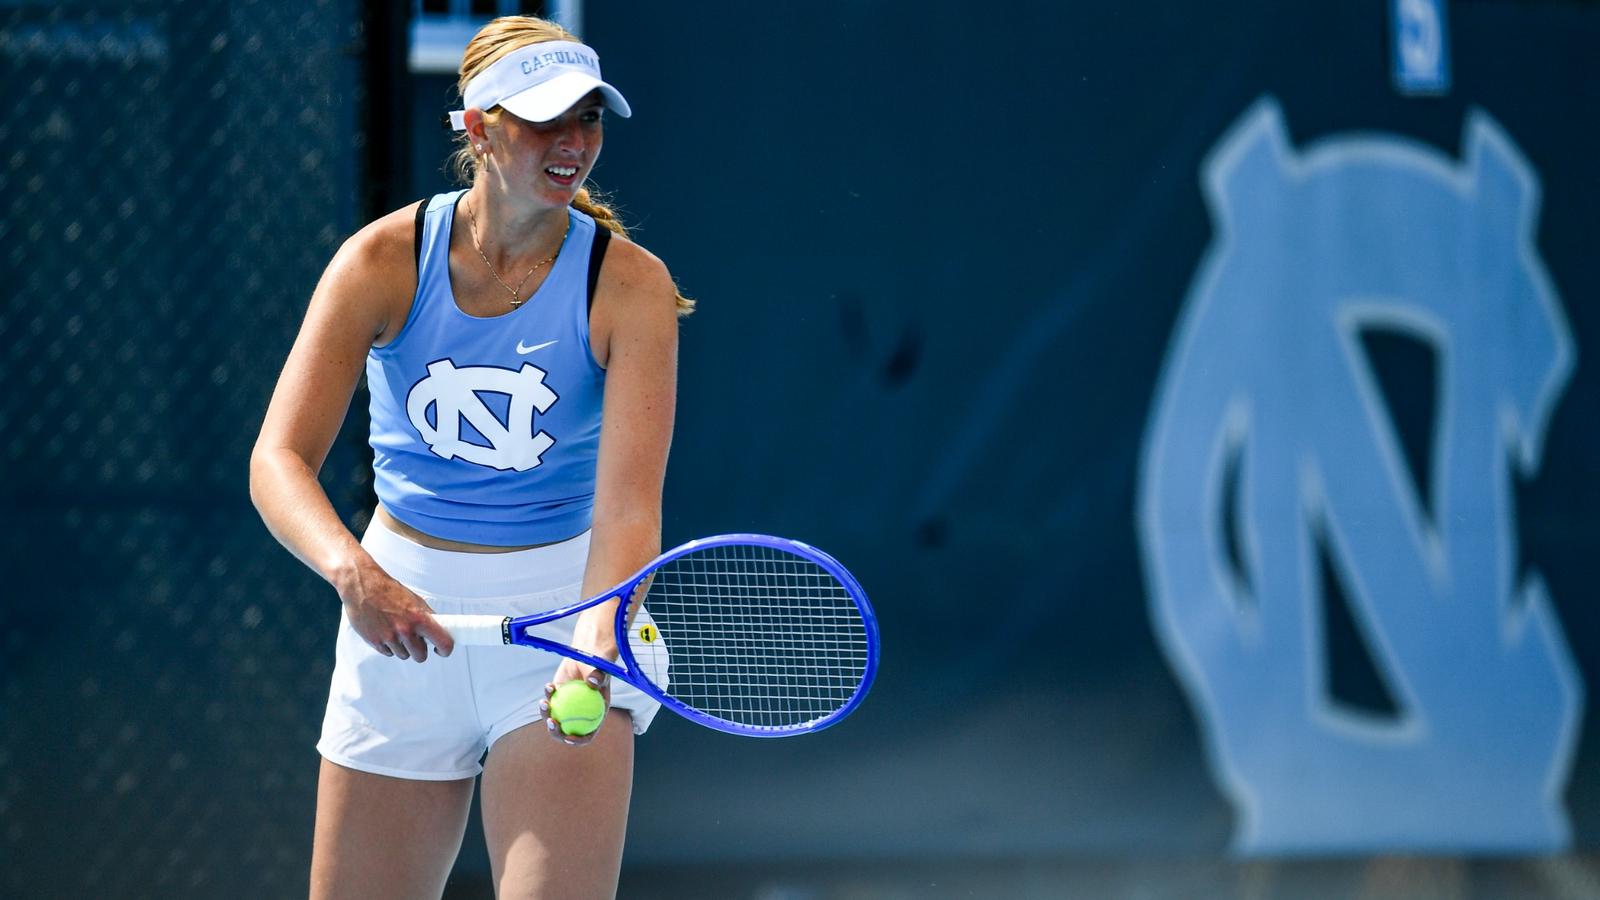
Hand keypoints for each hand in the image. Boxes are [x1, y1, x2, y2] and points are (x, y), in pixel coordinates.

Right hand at [334, 554, 453, 661]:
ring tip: (396, 631)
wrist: (362, 586)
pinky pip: (388, 653)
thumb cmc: (389, 591)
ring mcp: (389, 637)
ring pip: (404, 655)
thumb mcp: (415, 600)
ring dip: (402, 648)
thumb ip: (427, 617)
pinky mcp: (374, 641)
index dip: (445, 650)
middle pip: (420, 656)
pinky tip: (384, 632)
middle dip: (419, 650)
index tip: (441, 651)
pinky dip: (388, 647)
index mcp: (419, 618)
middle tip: (415, 640)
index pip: (443, 642)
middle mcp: (405, 630)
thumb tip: (439, 630)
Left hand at [539, 661, 611, 745]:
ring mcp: (567, 706)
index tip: (568, 737)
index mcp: (594, 715)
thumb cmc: (600, 663)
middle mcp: (580, 714)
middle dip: (556, 732)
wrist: (590, 652)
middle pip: (566, 731)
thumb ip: (599, 676)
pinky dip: (548, 695)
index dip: (577, 740)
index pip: (587, 735)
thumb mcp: (603, 669)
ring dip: (546, 713)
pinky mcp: (558, 696)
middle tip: (551, 722)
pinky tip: (549, 686)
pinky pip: (550, 700)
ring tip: (544, 703)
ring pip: (554, 717)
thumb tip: (592, 681)